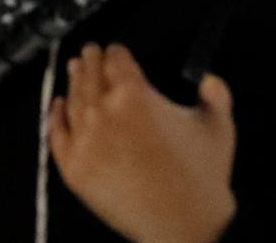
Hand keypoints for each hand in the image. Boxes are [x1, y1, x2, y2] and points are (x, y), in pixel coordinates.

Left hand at [50, 43, 235, 242]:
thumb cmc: (201, 177)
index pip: (116, 60)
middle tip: (89, 51)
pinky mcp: (73, 166)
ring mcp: (84, 139)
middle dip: (91, 59)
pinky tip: (58, 105)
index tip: (114, 49)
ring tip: (74, 69)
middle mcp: (103, 111)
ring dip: (74, 80)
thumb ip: (216, 94)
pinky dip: (56, 115)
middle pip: (90, 75)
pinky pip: (57, 133)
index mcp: (134, 95)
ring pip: (73, 99)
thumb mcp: (219, 128)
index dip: (115, 52)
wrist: (184, 226)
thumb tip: (208, 79)